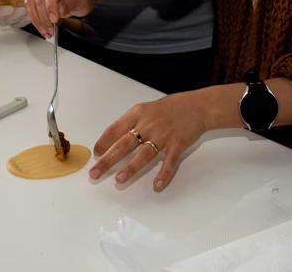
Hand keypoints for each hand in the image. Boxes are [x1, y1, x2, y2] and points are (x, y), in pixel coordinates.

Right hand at [23, 0, 94, 38]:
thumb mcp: (82, 1)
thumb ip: (69, 4)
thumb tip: (57, 12)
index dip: (50, 6)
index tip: (54, 20)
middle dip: (44, 17)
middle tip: (51, 30)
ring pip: (32, 3)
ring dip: (37, 20)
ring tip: (46, 31)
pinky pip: (31, 8)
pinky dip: (35, 20)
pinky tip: (42, 28)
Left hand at [90, 91, 209, 190]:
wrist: (196, 106)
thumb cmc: (168, 109)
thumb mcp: (145, 109)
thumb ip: (130, 123)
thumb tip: (111, 140)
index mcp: (137, 114)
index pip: (115, 129)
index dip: (103, 142)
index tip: (95, 154)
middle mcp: (148, 125)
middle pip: (124, 144)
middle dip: (108, 160)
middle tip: (95, 173)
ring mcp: (163, 135)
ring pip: (144, 154)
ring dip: (131, 168)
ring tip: (119, 179)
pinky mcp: (178, 144)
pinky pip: (169, 162)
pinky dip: (163, 174)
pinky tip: (157, 185)